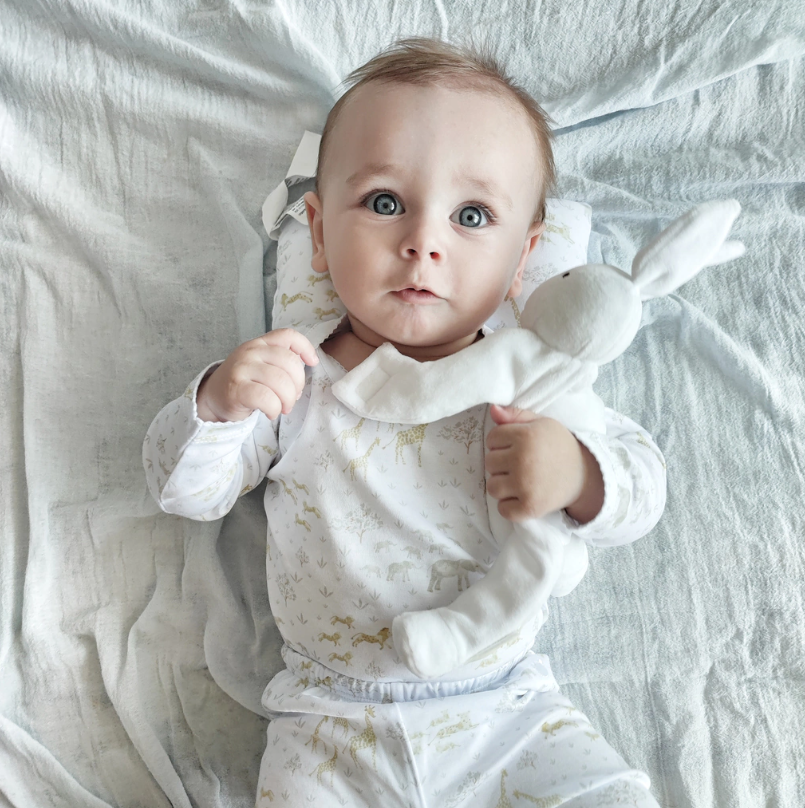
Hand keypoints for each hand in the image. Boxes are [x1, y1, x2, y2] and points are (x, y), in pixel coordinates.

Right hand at [196, 328, 318, 422]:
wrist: (213, 397)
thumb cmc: (244, 382)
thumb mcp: (260, 365)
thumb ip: (280, 363)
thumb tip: (303, 374)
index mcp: (260, 344)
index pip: (287, 336)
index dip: (305, 347)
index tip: (312, 363)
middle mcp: (251, 352)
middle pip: (290, 363)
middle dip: (298, 385)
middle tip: (291, 399)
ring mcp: (242, 369)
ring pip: (280, 382)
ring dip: (287, 400)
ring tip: (282, 408)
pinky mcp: (236, 389)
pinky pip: (266, 398)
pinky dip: (274, 409)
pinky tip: (270, 412)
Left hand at [485, 404, 602, 523]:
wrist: (585, 475)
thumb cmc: (559, 446)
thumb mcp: (541, 423)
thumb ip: (516, 415)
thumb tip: (493, 409)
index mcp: (526, 436)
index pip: (492, 439)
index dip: (501, 442)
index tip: (516, 446)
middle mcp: (523, 460)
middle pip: (489, 463)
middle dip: (501, 463)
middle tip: (520, 464)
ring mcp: (526, 486)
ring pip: (492, 487)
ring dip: (503, 485)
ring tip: (520, 480)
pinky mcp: (530, 507)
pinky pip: (503, 509)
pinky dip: (509, 507)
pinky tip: (522, 497)